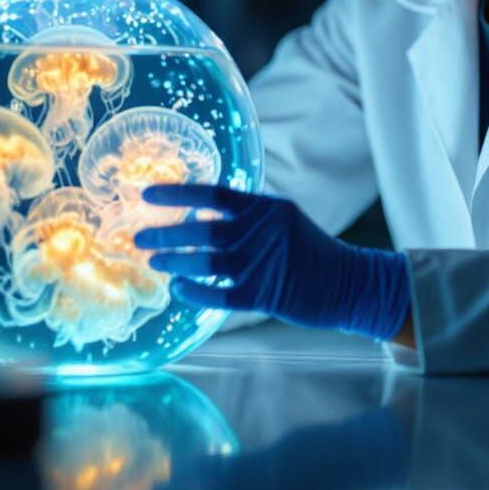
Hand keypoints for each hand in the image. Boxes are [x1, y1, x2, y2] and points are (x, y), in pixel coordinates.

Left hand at [133, 184, 410, 340]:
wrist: (348, 282)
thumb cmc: (311, 249)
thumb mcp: (284, 218)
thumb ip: (249, 215)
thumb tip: (203, 214)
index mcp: (265, 207)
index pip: (213, 195)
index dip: (177, 194)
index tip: (148, 195)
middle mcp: (262, 232)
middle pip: (203, 230)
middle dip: (166, 233)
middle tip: (139, 237)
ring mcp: (262, 264)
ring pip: (205, 263)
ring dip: (175, 262)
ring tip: (155, 261)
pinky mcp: (264, 294)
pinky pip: (218, 294)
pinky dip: (194, 291)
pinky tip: (179, 289)